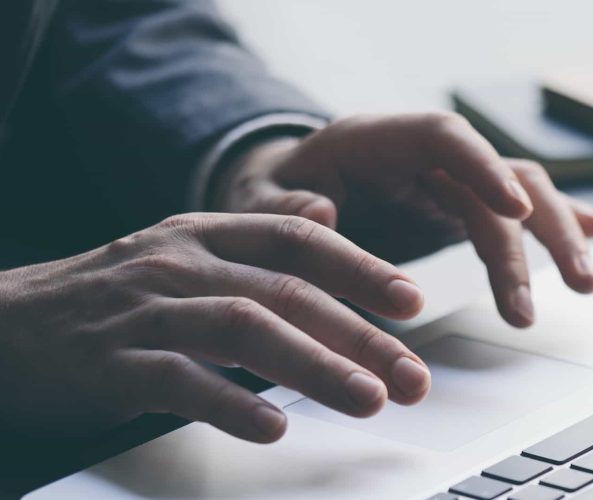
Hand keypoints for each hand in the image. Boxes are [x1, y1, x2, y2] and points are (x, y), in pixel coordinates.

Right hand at [0, 214, 430, 442]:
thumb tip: (329, 221)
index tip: (412, 302)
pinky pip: (178, 381)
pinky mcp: (107, 363)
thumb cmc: (108, 301)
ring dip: (315, 366)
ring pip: (243, 328)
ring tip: (368, 399)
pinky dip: (230, 403)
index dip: (360, 268)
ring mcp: (141, 311)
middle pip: (286, 291)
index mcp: (202, 233)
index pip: (297, 239)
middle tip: (412, 376)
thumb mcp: (182, 257)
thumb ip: (255, 248)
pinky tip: (273, 426)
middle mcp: (177, 262)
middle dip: (359, 335)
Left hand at [214, 113, 592, 326]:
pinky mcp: (463, 208)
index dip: (483, 169)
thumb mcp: (256, 198)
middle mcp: (428, 156)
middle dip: (538, 231)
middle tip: (565, 285)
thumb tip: (322, 214)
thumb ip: (284, 204)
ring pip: (522, 197)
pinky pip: (518, 211)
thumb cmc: (272, 190)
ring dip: (559, 237)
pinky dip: (559, 221)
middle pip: (501, 178)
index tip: (514, 208)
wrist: (284, 188)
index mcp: (379, 138)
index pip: (445, 138)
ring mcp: (452, 181)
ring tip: (586, 284)